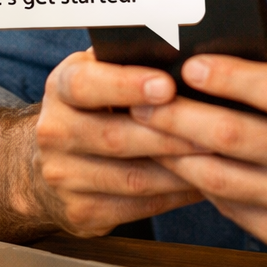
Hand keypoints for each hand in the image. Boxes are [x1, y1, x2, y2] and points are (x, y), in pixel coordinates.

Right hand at [31, 49, 203, 236]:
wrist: (49, 162)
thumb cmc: (95, 103)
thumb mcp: (101, 71)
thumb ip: (131, 61)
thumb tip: (187, 54)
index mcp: (60, 87)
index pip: (86, 84)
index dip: (127, 85)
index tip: (168, 85)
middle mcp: (54, 132)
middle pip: (115, 136)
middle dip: (170, 133)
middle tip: (214, 127)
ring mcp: (63, 177)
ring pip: (132, 178)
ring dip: (180, 170)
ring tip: (217, 157)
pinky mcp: (80, 212)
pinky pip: (136, 207)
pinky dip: (174, 196)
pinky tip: (201, 182)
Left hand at [130, 25, 266, 259]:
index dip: (229, 76)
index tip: (191, 64)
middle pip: (234, 134)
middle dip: (180, 114)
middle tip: (144, 98)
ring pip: (220, 176)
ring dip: (176, 152)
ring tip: (147, 128)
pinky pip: (229, 205)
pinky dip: (197, 182)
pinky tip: (176, 161)